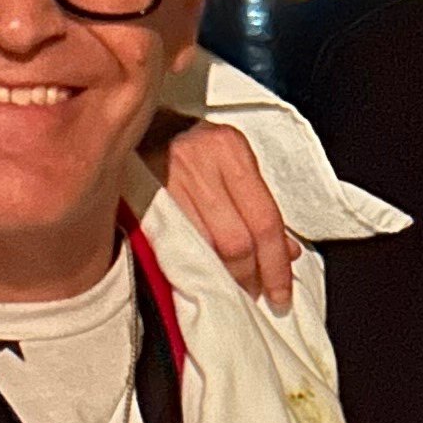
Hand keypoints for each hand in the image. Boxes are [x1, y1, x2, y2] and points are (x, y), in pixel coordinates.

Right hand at [151, 119, 298, 311]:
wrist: (133, 127)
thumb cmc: (186, 147)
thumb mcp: (228, 161)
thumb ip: (257, 205)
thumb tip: (288, 252)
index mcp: (230, 149)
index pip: (265, 219)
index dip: (277, 265)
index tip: (281, 293)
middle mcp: (201, 159)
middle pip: (237, 239)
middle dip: (249, 277)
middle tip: (253, 295)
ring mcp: (168, 177)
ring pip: (206, 246)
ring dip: (222, 278)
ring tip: (229, 291)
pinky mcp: (142, 196)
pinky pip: (174, 243)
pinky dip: (192, 267)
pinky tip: (200, 277)